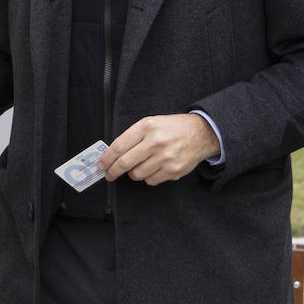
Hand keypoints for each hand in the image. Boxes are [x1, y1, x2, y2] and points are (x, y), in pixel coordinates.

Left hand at [98, 113, 218, 185]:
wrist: (202, 133)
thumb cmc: (174, 128)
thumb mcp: (152, 122)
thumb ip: (134, 136)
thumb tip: (114, 154)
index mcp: (147, 127)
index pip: (119, 146)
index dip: (107, 158)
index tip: (102, 165)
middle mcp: (155, 142)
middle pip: (125, 163)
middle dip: (113, 171)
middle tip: (109, 174)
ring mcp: (165, 158)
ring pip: (137, 174)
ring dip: (133, 173)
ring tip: (139, 166)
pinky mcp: (173, 171)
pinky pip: (151, 180)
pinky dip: (148, 177)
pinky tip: (153, 168)